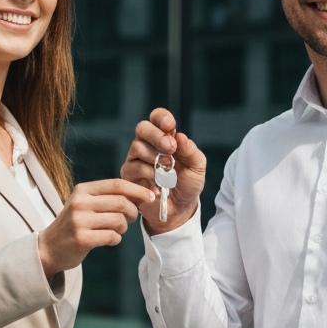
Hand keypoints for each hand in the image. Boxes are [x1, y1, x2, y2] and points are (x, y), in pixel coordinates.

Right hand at [38, 179, 154, 277]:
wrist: (50, 247)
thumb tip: (142, 195)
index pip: (117, 184)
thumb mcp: (86, 204)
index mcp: (83, 190)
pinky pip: (112, 237)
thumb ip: (108, 197)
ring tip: (117, 230)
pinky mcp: (81, 239)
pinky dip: (116, 239)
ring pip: (119, 220)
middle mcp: (79, 202)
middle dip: (133, 211)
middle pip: (121, 202)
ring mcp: (79, 221)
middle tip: (131, 219)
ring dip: (124, 228)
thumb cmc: (76, 224)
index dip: (138, 190)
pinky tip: (109, 239)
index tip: (151, 196)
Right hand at [121, 108, 206, 234]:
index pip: (157, 118)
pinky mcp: (129, 175)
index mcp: (164, 137)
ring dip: (155, 158)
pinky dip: (149, 176)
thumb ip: (190, 151)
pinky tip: (160, 186)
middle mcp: (147, 144)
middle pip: (142, 128)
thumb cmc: (187, 185)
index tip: (170, 126)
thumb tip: (180, 136)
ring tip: (168, 171)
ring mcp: (135, 159)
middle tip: (171, 148)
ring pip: (137, 147)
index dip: (161, 118)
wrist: (179, 209)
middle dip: (156, 136)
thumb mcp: (197, 167)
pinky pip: (134, 168)